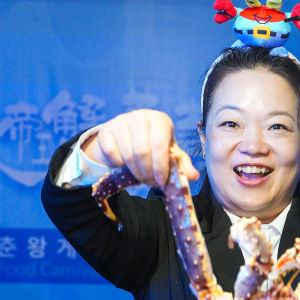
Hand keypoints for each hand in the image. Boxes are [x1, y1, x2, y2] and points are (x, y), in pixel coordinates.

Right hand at [82, 109, 198, 187]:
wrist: (126, 135)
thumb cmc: (153, 144)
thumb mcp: (169, 152)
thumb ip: (181, 163)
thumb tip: (193, 176)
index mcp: (159, 120)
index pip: (159, 144)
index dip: (160, 166)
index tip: (161, 182)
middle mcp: (140, 116)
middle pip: (141, 152)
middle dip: (147, 173)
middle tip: (151, 183)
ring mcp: (120, 121)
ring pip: (127, 155)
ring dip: (135, 172)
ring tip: (141, 177)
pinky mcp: (106, 130)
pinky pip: (111, 154)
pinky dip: (118, 165)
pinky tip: (125, 165)